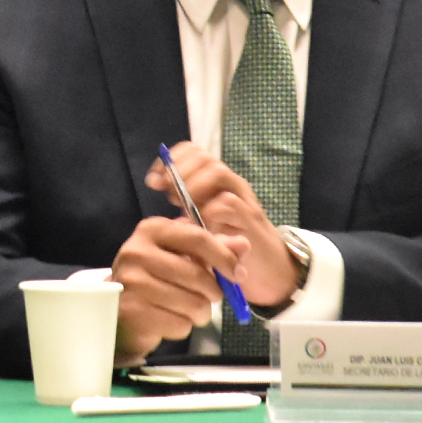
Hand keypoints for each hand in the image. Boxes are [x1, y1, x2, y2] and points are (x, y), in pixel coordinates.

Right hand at [110, 216, 250, 362]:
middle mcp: (137, 251)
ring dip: (199, 313)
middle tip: (204, 296)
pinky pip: (181, 325)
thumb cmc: (156, 278)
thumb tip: (243, 245)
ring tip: (184, 309)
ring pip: (195, 304)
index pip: (198, 238)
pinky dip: (182, 327)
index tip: (239, 274)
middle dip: (212, 293)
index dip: (225, 257)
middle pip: (199, 276)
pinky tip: (167, 319)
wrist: (118, 308)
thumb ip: (215, 249)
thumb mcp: (183, 256)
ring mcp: (133, 282)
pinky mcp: (134, 311)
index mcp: (152, 230)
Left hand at [144, 142, 297, 306]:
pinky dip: (210, 211)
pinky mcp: (252, 221)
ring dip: (193, 186)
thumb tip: (154, 183)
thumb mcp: (200, 222)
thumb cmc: (228, 246)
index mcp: (216, 182)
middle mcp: (231, 184)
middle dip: (179, 172)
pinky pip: (229, 203)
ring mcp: (244, 200)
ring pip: (218, 171)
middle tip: (168, 195)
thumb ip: (182, 204)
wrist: (268, 270)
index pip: (193, 152)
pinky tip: (202, 226)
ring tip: (182, 207)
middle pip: (204, 157)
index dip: (170, 161)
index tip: (153, 181)